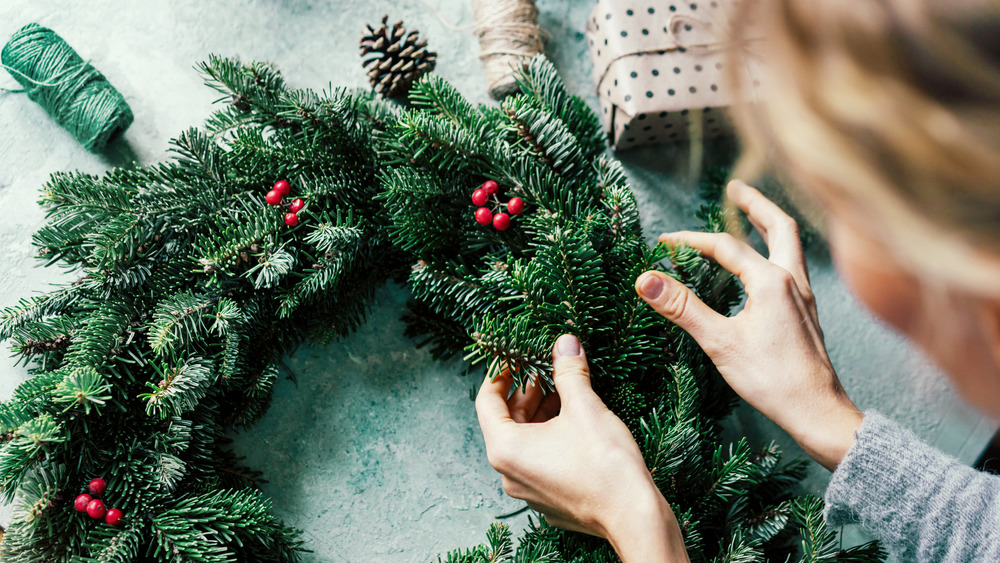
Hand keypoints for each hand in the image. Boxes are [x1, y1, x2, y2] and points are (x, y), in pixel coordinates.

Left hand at [476, 334, 689, 562]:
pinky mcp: (549, 500)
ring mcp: (528, 490)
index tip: (514, 357)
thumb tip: (565, 343)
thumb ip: (568, 371)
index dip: (499, 374)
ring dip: (540, 413)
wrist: (634, 517)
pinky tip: (574, 421)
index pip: (486, 402)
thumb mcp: (585, 407)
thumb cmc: (605, 464)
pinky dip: (550, 436)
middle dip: (526, 391)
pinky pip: (539, 460)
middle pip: (506, 421)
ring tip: (563, 390)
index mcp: (505, 449)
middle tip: (546, 367)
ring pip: (525, 441)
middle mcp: (509, 473)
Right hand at [634, 180, 862, 470]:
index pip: (724, 246)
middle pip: (779, 226)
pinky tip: (765, 266)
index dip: (690, 240)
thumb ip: (683, 308)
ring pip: (791, 245)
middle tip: (735, 188)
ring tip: (751, 215)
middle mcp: (793, 281)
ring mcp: (805, 297)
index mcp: (772, 282)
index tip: (663, 242)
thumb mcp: (720, 342)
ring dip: (769, 224)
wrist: (818, 412)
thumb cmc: (772, 380)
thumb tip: (646, 279)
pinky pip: (793, 266)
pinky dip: (776, 251)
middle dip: (755, 204)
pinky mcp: (807, 314)